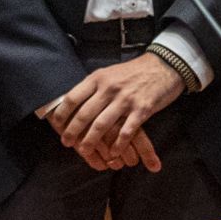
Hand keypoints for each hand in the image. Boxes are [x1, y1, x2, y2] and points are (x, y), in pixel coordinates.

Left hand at [37, 54, 183, 172]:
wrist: (165, 66)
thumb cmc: (133, 72)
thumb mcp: (108, 73)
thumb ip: (92, 87)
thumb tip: (71, 102)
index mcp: (98, 79)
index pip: (73, 98)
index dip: (62, 113)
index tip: (55, 124)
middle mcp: (109, 89)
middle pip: (84, 115)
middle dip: (72, 131)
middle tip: (66, 142)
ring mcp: (126, 100)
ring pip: (102, 125)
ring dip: (91, 141)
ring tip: (83, 151)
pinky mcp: (143, 109)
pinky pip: (126, 131)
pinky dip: (118, 144)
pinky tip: (112, 153)